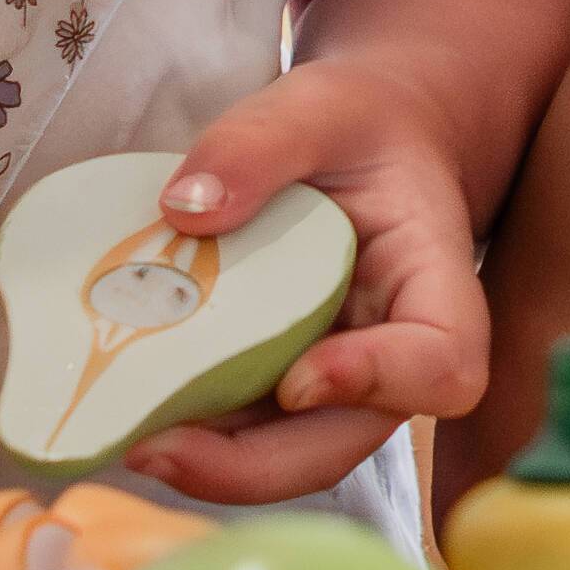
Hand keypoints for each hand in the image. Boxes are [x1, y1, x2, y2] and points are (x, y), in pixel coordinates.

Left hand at [119, 57, 491, 506]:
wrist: (363, 144)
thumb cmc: (356, 124)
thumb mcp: (316, 105)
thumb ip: (258, 143)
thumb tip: (183, 210)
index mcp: (431, 280)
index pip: (444, 362)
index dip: (382, 384)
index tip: (300, 378)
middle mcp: (392, 352)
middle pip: (349, 439)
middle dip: (255, 464)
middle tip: (157, 448)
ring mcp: (338, 381)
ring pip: (290, 454)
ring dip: (211, 464)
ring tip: (125, 440)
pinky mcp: (283, 386)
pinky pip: (245, 431)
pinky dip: (190, 434)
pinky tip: (126, 414)